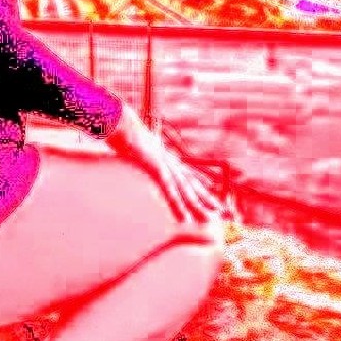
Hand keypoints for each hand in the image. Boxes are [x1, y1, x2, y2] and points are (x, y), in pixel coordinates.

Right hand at [106, 105, 222, 224]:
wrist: (120, 121)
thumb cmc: (123, 129)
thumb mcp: (133, 140)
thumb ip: (138, 147)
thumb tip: (133, 149)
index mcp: (164, 154)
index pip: (185, 169)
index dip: (199, 180)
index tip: (210, 187)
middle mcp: (168, 159)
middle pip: (191, 181)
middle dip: (206, 196)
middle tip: (220, 210)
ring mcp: (163, 164)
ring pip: (184, 189)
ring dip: (197, 206)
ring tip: (208, 219)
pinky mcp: (156, 169)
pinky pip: (169, 191)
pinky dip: (178, 205)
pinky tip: (183, 218)